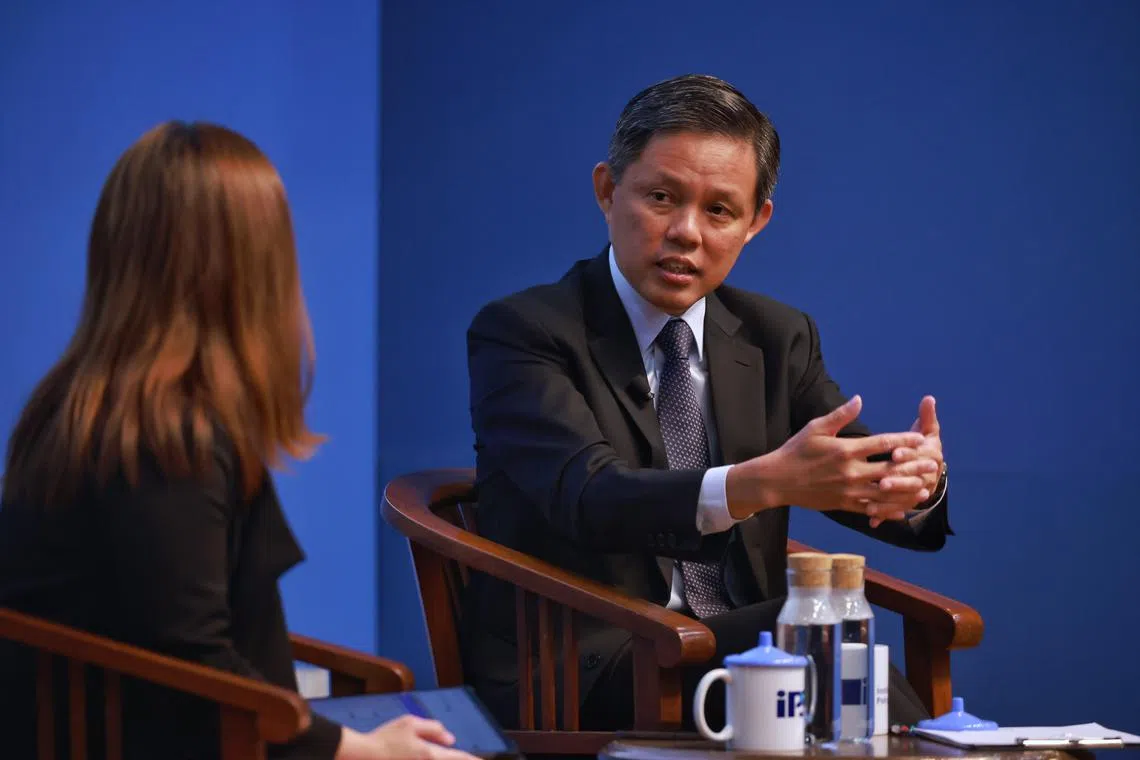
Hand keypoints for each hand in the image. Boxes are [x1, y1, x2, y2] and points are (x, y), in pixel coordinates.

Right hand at [337, 715, 478, 759]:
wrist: (362, 757)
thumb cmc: (386, 738)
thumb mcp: (409, 723)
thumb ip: (433, 729)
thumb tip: (451, 738)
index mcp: (429, 754)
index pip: (458, 758)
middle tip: (475, 759)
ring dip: (451, 759)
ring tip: (457, 755)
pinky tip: (438, 757)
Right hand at [727, 395, 937, 519]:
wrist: (777, 480)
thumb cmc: (795, 451)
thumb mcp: (815, 428)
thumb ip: (840, 415)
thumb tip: (859, 399)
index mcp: (845, 450)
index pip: (881, 443)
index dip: (903, 440)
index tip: (920, 438)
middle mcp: (850, 472)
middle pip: (890, 469)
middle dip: (914, 467)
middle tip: (934, 464)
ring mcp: (848, 491)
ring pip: (885, 493)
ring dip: (907, 492)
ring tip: (925, 489)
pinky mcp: (843, 505)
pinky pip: (870, 509)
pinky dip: (888, 511)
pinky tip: (902, 511)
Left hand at [869, 395, 943, 526]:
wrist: (935, 468)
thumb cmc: (926, 445)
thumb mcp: (928, 431)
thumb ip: (927, 417)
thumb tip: (929, 398)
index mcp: (931, 456)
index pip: (919, 455)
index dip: (909, 453)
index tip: (895, 452)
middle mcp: (926, 476)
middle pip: (911, 479)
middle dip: (898, 480)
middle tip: (882, 480)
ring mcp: (916, 491)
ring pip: (902, 498)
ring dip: (889, 502)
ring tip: (871, 504)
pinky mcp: (905, 502)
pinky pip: (895, 510)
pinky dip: (884, 515)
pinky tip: (871, 519)